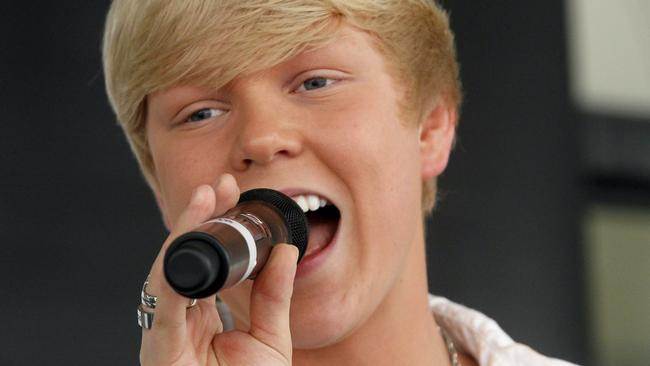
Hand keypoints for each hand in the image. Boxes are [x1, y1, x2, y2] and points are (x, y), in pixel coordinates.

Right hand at [140, 174, 298, 365]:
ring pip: (170, 269)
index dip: (215, 225)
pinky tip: (191, 232)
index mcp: (200, 314)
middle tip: (220, 185)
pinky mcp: (161, 347)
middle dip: (199, 217)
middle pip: (185, 258)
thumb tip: (286, 251)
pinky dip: (177, 263)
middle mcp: (179, 318)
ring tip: (207, 197)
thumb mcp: (271, 338)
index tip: (233, 192)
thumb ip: (275, 295)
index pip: (206, 260)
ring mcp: (166, 330)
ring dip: (187, 230)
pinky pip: (166, 299)